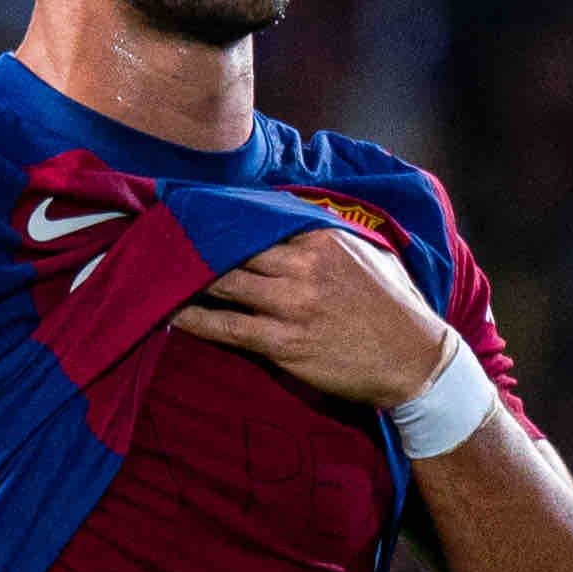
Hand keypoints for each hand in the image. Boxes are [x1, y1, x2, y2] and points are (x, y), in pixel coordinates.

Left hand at [169, 228, 447, 407]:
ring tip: (155, 272)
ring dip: (186, 278)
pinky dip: (195, 320)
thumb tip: (290, 216)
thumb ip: (326, 234)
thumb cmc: (393, 307)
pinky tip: (170, 315)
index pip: (256, 219)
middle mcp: (303, 266)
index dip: (219, 218)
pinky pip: (226, 328)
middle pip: (231, 248)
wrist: (417, 362)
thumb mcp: (367, 254)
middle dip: (193, 242)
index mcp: (321, 238)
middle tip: (157, 237)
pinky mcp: (285, 342)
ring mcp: (292, 304)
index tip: (188, 209)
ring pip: (223, 284)